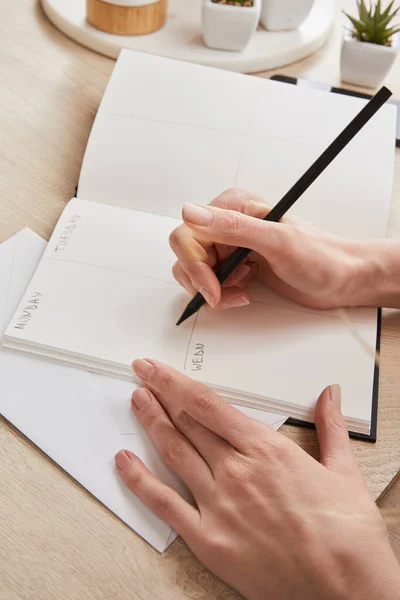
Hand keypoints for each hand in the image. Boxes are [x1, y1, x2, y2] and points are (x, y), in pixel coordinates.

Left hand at [115, 360, 399, 599]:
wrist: (347, 591)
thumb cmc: (347, 536)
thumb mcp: (345, 471)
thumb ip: (331, 427)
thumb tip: (330, 396)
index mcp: (266, 450)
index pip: (207, 404)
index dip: (175, 382)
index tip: (157, 368)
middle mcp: (236, 472)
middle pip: (186, 422)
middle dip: (160, 394)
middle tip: (142, 377)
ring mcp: (218, 505)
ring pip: (174, 453)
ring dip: (151, 423)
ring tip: (136, 403)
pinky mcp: (209, 539)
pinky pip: (164, 504)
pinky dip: (139, 480)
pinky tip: (124, 462)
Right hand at [169, 188, 376, 309]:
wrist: (342, 279)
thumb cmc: (320, 258)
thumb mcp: (277, 242)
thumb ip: (233, 226)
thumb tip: (190, 212)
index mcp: (233, 206)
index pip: (188, 234)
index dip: (195, 265)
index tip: (214, 288)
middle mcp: (227, 223)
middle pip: (187, 255)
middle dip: (203, 281)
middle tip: (225, 295)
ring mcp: (230, 245)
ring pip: (194, 271)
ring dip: (213, 289)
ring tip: (242, 291)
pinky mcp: (235, 264)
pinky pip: (209, 281)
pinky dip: (221, 293)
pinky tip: (245, 290)